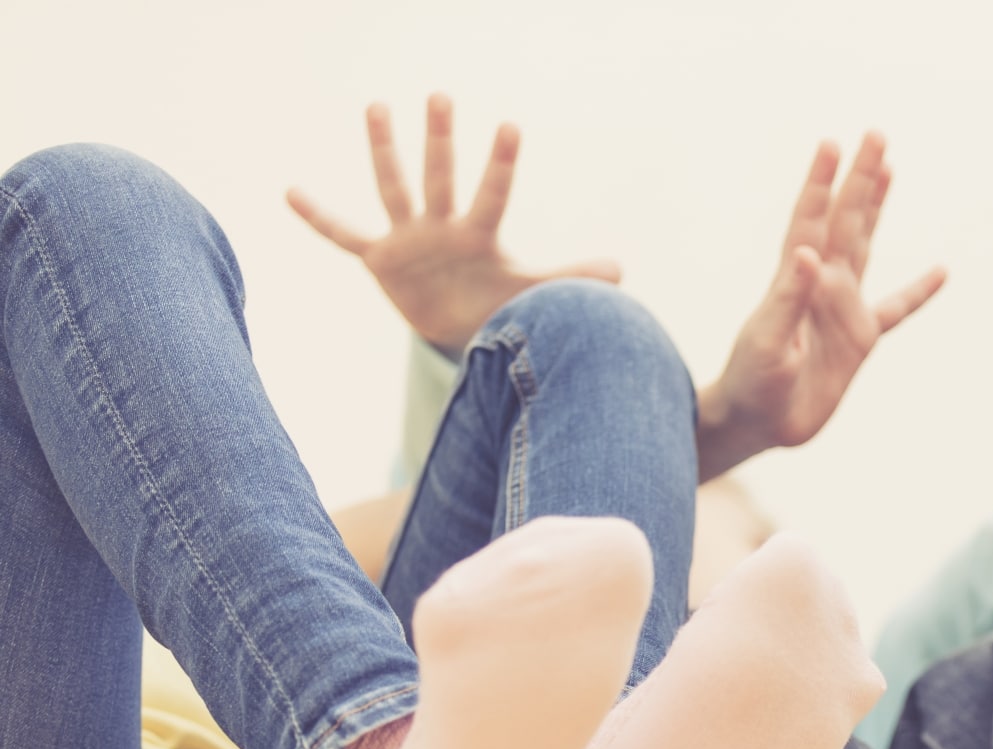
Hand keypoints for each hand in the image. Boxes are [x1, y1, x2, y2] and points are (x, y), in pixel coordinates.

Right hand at [288, 94, 620, 352]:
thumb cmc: (497, 298)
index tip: (510, 126)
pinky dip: (318, 217)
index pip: (493, 193)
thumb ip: (571, 277)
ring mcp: (409, 237)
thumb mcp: (533, 291)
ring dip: (385, 151)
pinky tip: (290, 190)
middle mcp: (441, 226)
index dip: (501, 164)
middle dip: (440, 140)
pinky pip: (343, 234)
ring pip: (394, 187)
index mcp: (479, 234)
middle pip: (440, 177)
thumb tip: (620, 270)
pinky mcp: (380, 257)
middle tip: (442, 96)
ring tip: (378, 106)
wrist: (459, 324)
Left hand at [696, 133, 945, 477]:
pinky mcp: (859, 339)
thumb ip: (787, 299)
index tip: (832, 145)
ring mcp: (843, 307)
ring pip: (866, 246)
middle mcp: (822, 284)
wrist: (760, 420)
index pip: (810, 220)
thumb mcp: (767, 343)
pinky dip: (918, 292)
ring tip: (890, 170)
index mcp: (795, 280)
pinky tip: (940, 273)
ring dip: (877, 209)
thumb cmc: (754, 381)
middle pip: (844, 219)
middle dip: (859, 178)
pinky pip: (896, 309)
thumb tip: (808, 256)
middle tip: (874, 135)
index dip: (820, 183)